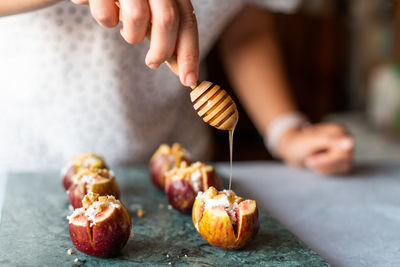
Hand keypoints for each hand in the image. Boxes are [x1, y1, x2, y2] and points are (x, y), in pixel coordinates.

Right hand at [71, 0, 198, 86]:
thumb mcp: (150, 9)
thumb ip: (164, 32)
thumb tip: (182, 67)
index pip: (187, 19)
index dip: (190, 52)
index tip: (189, 80)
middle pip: (167, 19)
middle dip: (162, 50)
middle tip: (153, 63)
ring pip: (137, 18)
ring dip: (131, 35)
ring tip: (125, 30)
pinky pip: (107, 16)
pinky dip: (106, 20)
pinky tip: (105, 9)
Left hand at [277, 123, 353, 174]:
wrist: (290, 150)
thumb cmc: (298, 143)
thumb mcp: (311, 142)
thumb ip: (330, 141)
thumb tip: (351, 142)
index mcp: (339, 130)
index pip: (344, 151)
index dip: (326, 158)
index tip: (310, 157)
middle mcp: (345, 138)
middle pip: (345, 159)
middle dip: (324, 162)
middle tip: (309, 159)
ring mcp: (345, 149)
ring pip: (344, 166)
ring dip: (325, 167)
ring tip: (313, 159)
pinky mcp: (343, 160)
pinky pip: (341, 171)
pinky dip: (327, 170)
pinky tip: (318, 164)